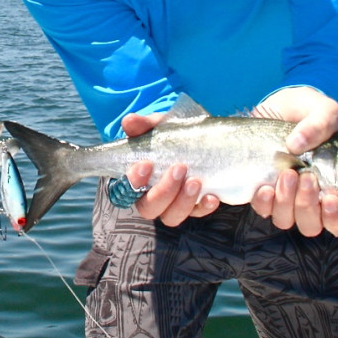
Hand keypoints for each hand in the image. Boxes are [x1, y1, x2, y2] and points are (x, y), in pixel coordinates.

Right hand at [120, 112, 219, 226]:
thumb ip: (143, 125)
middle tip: (179, 168)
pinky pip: (198, 214)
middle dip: (164, 191)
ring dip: (183, 201)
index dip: (133, 182)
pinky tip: (212, 196)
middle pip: (149, 208)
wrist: (197, 138)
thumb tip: (129, 121)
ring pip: (172, 217)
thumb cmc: (169, 136)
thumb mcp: (157, 126)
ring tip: (196, 181)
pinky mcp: (194, 207)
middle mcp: (151, 197)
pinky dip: (204, 207)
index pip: (126, 190)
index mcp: (137, 179)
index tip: (146, 164)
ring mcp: (173, 204)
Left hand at [250, 87, 337, 236]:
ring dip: (287, 202)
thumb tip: (296, 145)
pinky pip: (264, 210)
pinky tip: (265, 186)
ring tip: (287, 175)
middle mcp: (312, 197)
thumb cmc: (306, 110)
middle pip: (313, 224)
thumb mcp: (322, 109)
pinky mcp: (263, 191)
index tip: (331, 199)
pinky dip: (264, 203)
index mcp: (336, 186)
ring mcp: (286, 196)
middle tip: (306, 178)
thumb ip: (320, 123)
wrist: (275, 105)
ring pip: (288, 220)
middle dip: (308, 205)